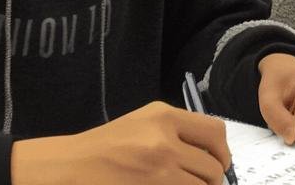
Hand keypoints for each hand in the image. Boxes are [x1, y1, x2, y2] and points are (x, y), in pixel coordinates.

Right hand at [11, 101, 229, 184]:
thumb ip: (177, 131)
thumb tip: (212, 153)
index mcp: (164, 115)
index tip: (219, 164)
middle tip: (203, 184)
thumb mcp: (143, 123)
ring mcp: (158, 166)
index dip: (222, 152)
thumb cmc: (107, 145)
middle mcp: (164, 138)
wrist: (72, 165)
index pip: (215, 132)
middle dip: (212, 180)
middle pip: (213, 166)